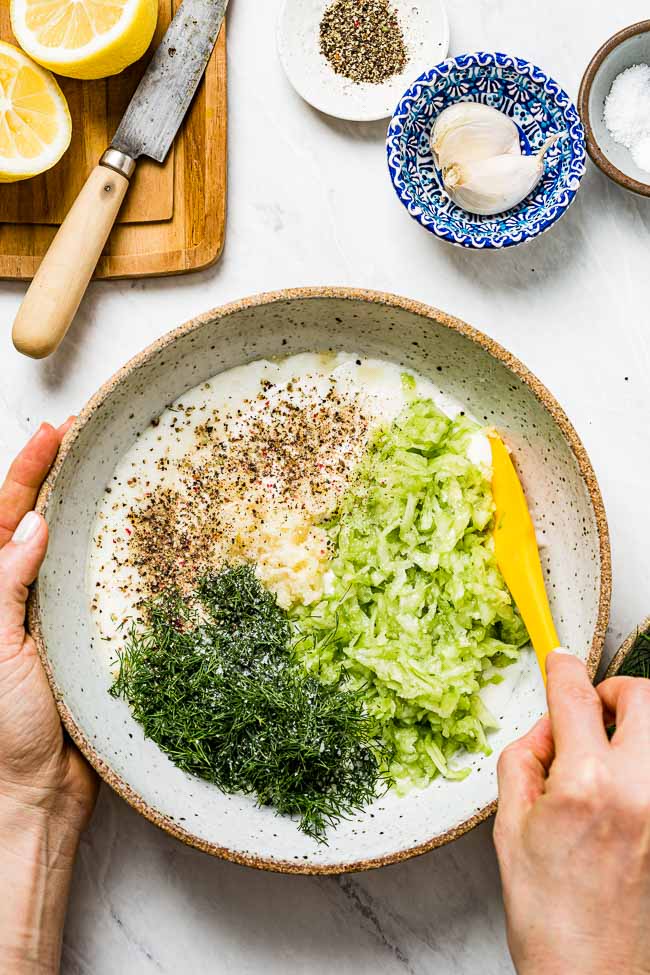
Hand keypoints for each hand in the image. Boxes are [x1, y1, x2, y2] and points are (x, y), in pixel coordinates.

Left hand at [0, 422, 97, 972]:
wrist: (39, 793)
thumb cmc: (4, 725)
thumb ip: (7, 583)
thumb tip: (33, 524)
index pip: (4, 519)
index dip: (26, 473)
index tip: (52, 433)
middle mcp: (19, 598)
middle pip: (36, 523)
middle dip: (55, 478)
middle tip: (83, 436)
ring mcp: (55, 616)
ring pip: (73, 550)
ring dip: (89, 512)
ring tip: (112, 472)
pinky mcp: (89, 638)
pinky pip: (105, 589)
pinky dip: (119, 560)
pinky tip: (140, 540)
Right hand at [495, 650, 649, 974]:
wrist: (590, 972)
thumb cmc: (549, 913)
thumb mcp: (510, 825)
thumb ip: (525, 758)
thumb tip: (547, 727)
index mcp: (588, 786)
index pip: (576, 697)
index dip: (562, 668)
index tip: (557, 658)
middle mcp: (639, 791)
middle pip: (644, 697)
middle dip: (614, 690)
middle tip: (590, 708)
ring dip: (633, 725)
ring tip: (604, 752)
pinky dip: (640, 761)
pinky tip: (617, 787)